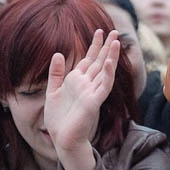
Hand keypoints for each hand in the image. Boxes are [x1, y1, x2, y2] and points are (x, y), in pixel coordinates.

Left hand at [45, 30, 120, 169]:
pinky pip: (104, 85)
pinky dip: (107, 73)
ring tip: (116, 42)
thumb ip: (56, 73)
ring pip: (105, 70)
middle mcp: (87, 84)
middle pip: (99, 62)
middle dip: (106, 47)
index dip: (95, 46)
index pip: (89, 59)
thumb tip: (57, 53)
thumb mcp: (53, 91)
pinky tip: (109, 62)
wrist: (62, 138)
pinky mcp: (94, 101)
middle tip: (113, 31)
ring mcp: (92, 92)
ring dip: (111, 56)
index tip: (99, 31)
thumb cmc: (59, 119)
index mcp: (78, 81)